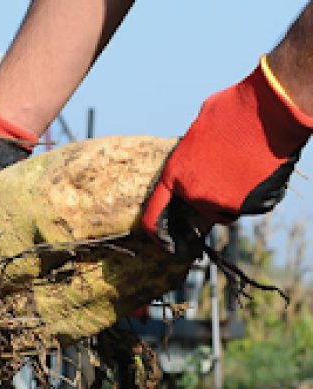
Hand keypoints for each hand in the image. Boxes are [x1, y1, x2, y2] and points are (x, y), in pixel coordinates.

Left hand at [142, 57, 312, 256]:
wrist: (270, 111)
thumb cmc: (234, 108)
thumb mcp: (200, 125)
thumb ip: (192, 147)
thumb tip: (196, 147)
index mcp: (175, 174)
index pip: (154, 215)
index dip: (157, 233)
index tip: (164, 245)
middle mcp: (195, 193)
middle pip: (203, 209)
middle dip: (216, 198)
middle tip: (232, 174)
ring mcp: (223, 201)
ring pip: (230, 208)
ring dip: (238, 195)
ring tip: (249, 164)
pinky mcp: (250, 204)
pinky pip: (256, 205)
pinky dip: (260, 193)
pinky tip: (264, 168)